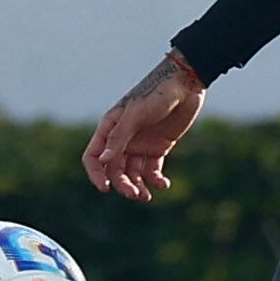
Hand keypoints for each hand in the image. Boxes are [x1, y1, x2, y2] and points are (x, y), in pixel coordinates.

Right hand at [83, 52, 206, 200]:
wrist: (185, 84)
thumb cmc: (157, 93)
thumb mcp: (135, 114)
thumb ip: (119, 138)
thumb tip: (103, 161)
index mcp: (110, 127)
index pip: (94, 156)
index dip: (96, 173)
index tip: (104, 188)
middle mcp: (123, 138)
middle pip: (115, 169)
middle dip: (122, 184)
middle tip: (135, 194)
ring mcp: (140, 144)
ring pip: (133, 173)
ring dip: (138, 185)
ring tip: (146, 196)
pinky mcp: (158, 147)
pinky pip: (152, 170)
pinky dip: (156, 180)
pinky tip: (164, 184)